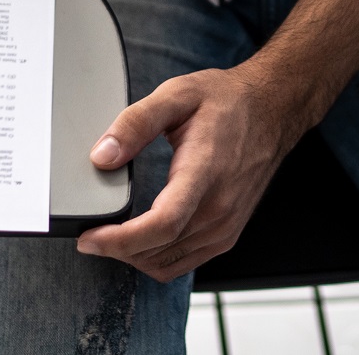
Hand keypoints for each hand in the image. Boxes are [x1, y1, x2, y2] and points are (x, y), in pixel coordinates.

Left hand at [75, 62, 308, 280]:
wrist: (270, 110)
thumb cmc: (225, 102)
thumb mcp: (176, 95)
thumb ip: (135, 123)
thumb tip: (102, 156)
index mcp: (204, 172)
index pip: (162, 224)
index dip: (119, 240)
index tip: (89, 238)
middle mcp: (219, 207)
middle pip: (158, 250)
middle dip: (115, 248)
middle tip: (89, 231)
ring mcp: (226, 226)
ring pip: (168, 264)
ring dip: (133, 257)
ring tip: (109, 236)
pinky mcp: (227, 234)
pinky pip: (183, 263)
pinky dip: (155, 259)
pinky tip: (140, 239)